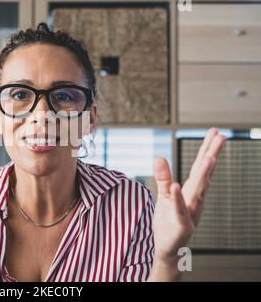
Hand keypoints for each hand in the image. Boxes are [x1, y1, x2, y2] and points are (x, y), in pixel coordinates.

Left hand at [152, 128, 226, 260]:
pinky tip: (177, 186)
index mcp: (191, 190)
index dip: (206, 149)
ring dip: (204, 175)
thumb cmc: (168, 222)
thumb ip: (163, 177)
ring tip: (209, 158)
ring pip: (198, 191)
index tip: (215, 133)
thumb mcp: (163, 195)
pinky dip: (177, 199)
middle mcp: (194, 199)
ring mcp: (190, 212)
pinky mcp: (182, 225)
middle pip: (203, 174)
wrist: (167, 248)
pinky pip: (179, 210)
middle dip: (212, 155)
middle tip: (221, 137)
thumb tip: (160, 157)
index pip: (200, 167)